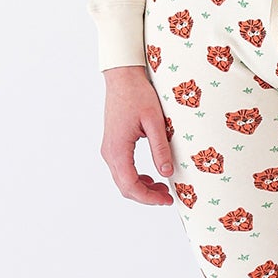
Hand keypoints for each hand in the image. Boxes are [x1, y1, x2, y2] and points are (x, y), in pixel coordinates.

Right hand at [100, 64, 176, 205]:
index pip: (130, 184)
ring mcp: (109, 148)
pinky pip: (122, 169)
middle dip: (146, 196)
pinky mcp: (113, 144)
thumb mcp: (155, 121)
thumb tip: (167, 173)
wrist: (123, 77)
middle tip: (168, 198)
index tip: (167, 200)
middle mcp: (109, 151)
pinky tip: (152, 177)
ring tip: (163, 189)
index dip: (148, 197)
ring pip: (122, 179)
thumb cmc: (138, 94)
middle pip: (124, 186)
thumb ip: (160, 148)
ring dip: (141, 188)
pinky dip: (136, 178)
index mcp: (118, 148)